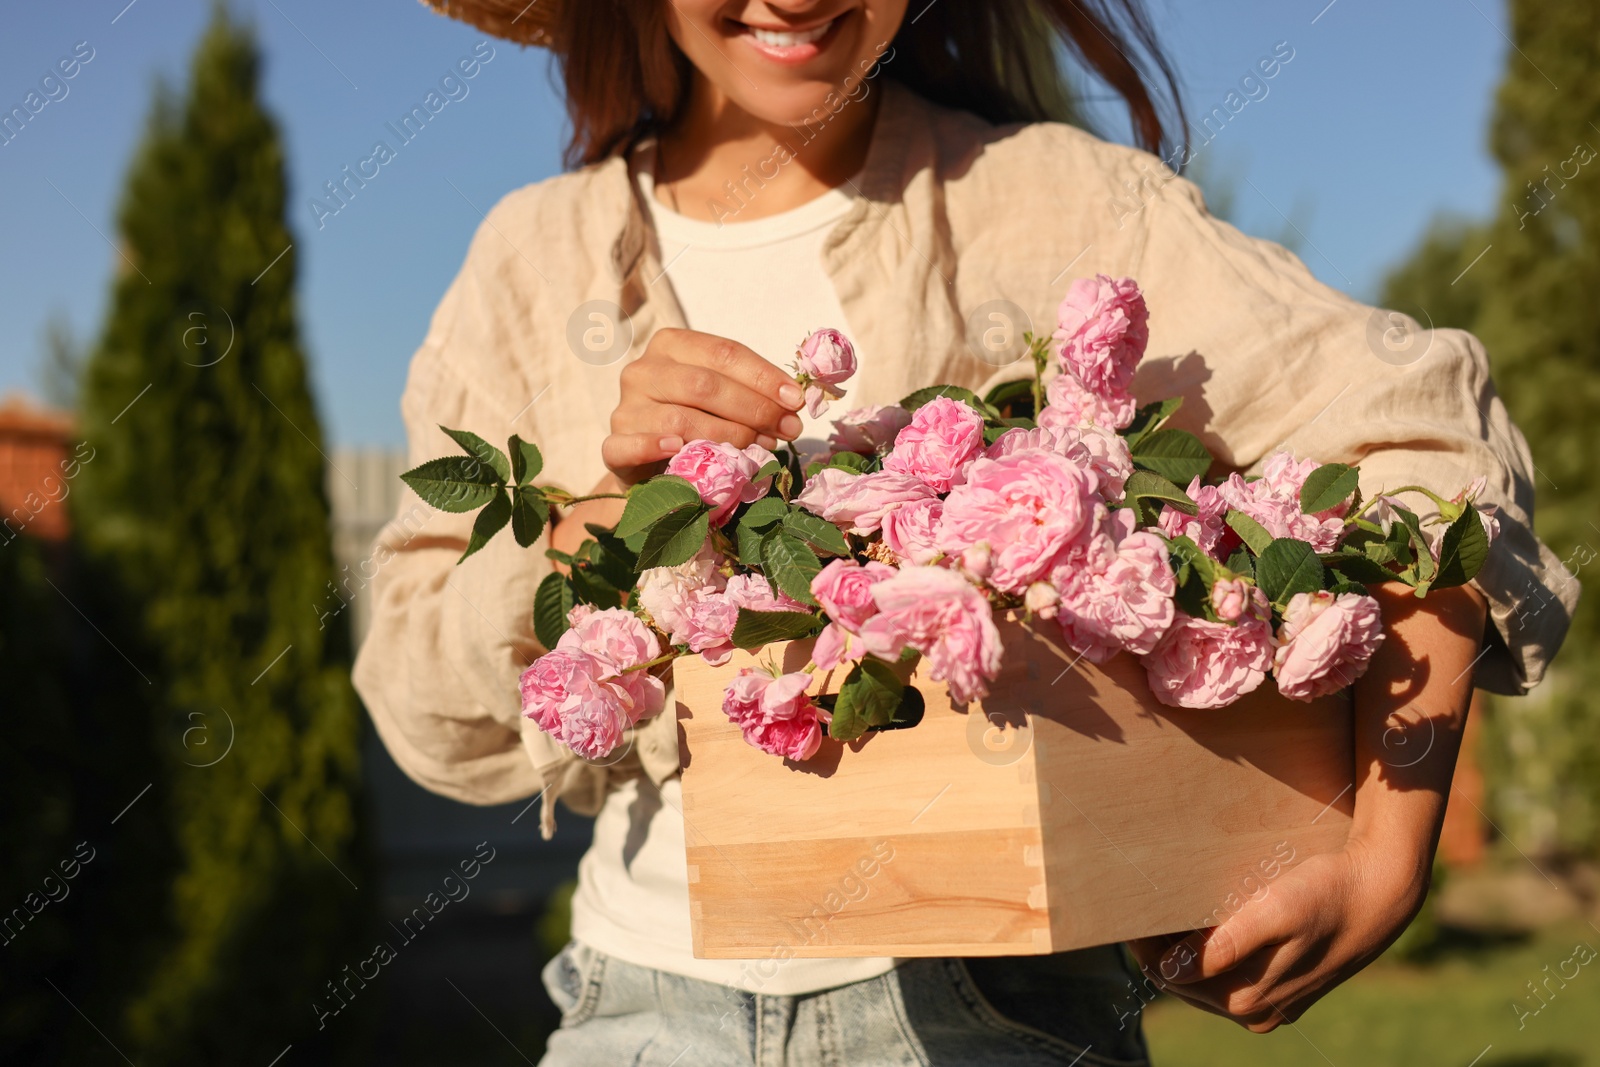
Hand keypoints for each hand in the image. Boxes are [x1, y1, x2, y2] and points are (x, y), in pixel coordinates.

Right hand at [603, 328, 805, 484]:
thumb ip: (751, 392)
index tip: (796, 400)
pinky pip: (629, 446)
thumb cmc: (696, 423)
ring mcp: (625, 408)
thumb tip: (793, 403)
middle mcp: (643, 371)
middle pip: (703, 384)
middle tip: (786, 429)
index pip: (723, 353)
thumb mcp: (723, 398)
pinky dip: (653, 447)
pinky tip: (677, 449)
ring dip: (728, 436)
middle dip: (753, 408)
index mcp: (671, 346)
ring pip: (679, 418)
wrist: (652, 465)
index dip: (763, 377)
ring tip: (759, 448)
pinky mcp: (613, 445)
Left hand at [1128, 834, 1426, 1031]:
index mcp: (1247, 998)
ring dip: (1182, 953)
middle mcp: (1255, 1013)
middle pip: (1182, 983)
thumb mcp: (1276, 911)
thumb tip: (1175, 969)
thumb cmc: (1327, 895)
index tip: (1130, 908)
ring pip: (1203, 984)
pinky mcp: (1282, 993)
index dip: (1145, 943)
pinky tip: (1206, 926)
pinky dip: (1210, 957)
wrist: (1382, 896)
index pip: (1170, 975)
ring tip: (1169, 913)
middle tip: (1143, 906)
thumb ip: (1227, 945)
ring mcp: (1269, 1007)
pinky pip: (1229, 980)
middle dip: (1159, 949)